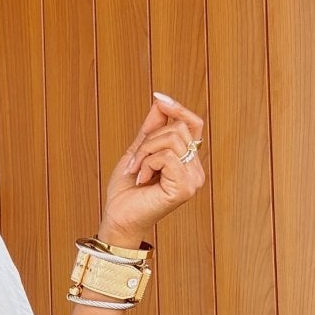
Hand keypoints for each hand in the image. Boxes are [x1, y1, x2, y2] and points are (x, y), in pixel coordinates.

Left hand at [99, 91, 206, 243]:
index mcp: (188, 161)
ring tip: (137, 170)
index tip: (159, 97)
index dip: (178, 108)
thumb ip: (152, 127)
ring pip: (171, 140)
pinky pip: (167, 156)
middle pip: (178, 128)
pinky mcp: (185, 187)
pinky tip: (142, 179)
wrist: (118, 217)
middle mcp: (196, 170)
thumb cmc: (127, 190)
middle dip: (149, 139)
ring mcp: (193, 180)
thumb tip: (161, 100)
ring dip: (145, 152)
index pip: (194, 124)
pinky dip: (147, 163)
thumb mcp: (138, 150)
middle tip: (134, 161)